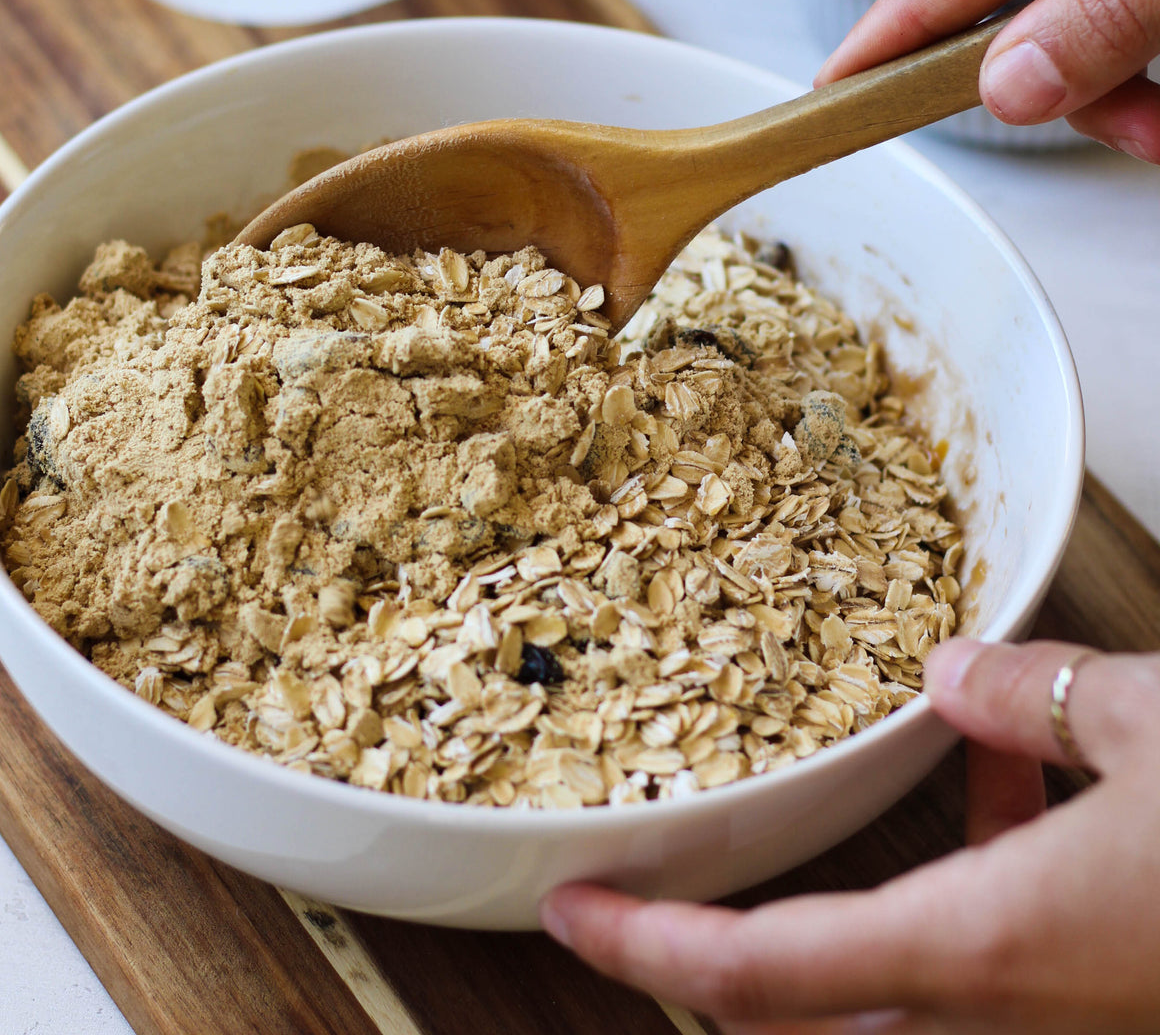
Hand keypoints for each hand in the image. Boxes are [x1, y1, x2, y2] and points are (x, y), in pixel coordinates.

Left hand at [540, 639, 1159, 1032]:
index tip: (571, 914)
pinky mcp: (1118, 976)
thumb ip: (1034, 698)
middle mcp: (1019, 1009)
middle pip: (816, 1007)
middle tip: (669, 881)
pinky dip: (979, 855)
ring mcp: (1073, 1006)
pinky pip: (1009, 930)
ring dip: (856, 902)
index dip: (650, 951)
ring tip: (821, 805)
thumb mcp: (1157, 726)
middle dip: (731, 956)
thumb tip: (955, 671)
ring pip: (908, 976)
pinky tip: (1004, 765)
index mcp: (990, 952)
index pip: (763, 976)